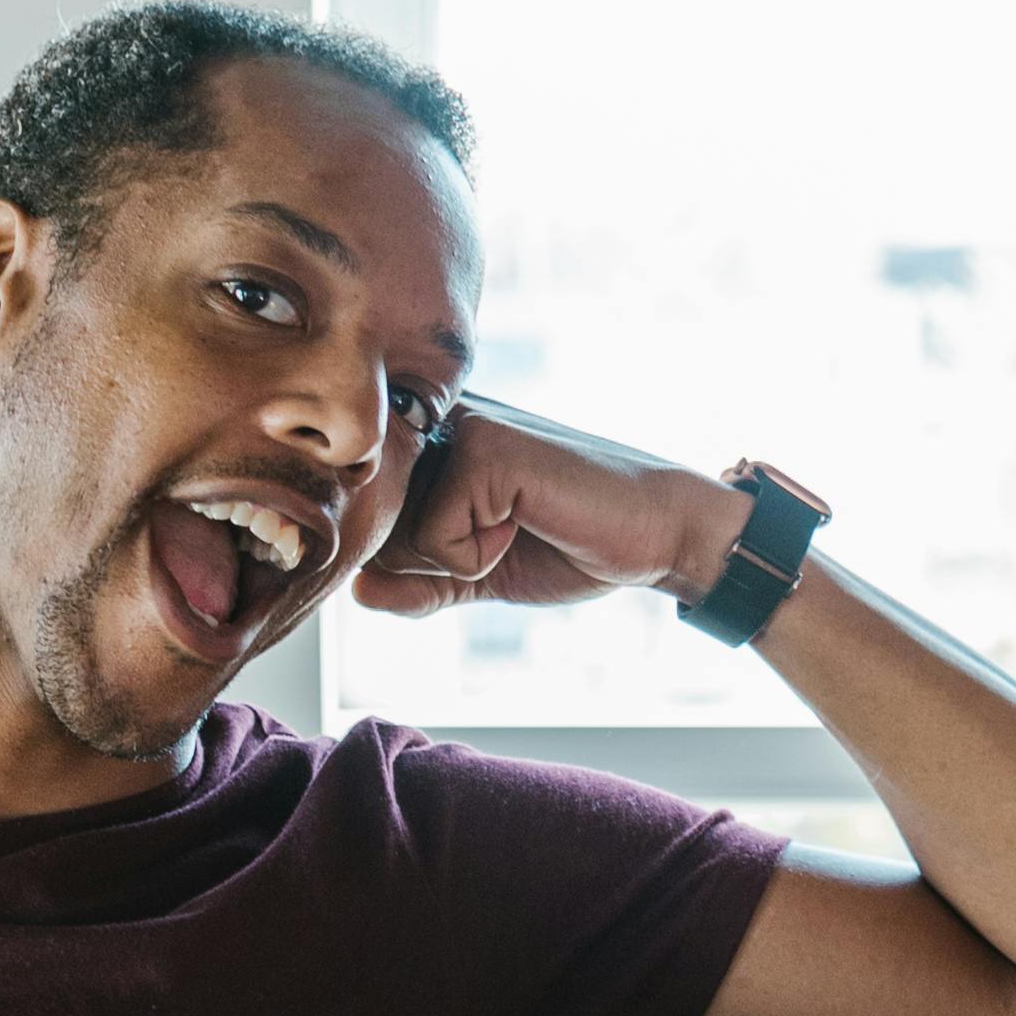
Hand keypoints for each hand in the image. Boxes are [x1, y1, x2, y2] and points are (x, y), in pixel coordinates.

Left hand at [355, 397, 746, 615]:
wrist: (658, 533)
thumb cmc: (575, 544)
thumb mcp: (482, 572)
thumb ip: (420, 582)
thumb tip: (357, 590)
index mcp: (437, 444)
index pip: (380, 520)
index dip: (421, 561)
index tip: (491, 542)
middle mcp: (439, 425)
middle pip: (383, 532)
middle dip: (439, 564)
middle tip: (511, 536)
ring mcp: (459, 430)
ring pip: (404, 539)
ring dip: (465, 561)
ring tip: (523, 525)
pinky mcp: (483, 450)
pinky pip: (439, 542)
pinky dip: (484, 557)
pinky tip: (531, 521)